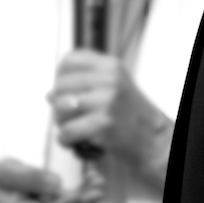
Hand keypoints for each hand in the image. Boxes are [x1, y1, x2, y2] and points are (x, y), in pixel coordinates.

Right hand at [0, 158, 104, 202]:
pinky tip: (96, 179)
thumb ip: (28, 178)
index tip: (76, 196)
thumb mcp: (5, 173)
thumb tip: (56, 183)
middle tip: (97, 188)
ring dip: (89, 198)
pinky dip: (87, 193)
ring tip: (99, 180)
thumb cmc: (2, 185)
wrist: (2, 200)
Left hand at [48, 50, 171, 182]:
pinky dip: (65, 139)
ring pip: (60, 107)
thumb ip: (84, 83)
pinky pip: (67, 130)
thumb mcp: (113, 86)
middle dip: (57, 104)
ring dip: (60, 122)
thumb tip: (49, 94)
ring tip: (71, 129)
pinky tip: (73, 142)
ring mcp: (107, 100)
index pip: (69, 60)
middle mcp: (109, 79)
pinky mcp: (104, 123)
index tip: (63, 91)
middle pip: (61, 85)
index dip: (59, 77)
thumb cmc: (130, 115)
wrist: (154, 140)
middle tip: (67, 117)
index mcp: (110, 66)